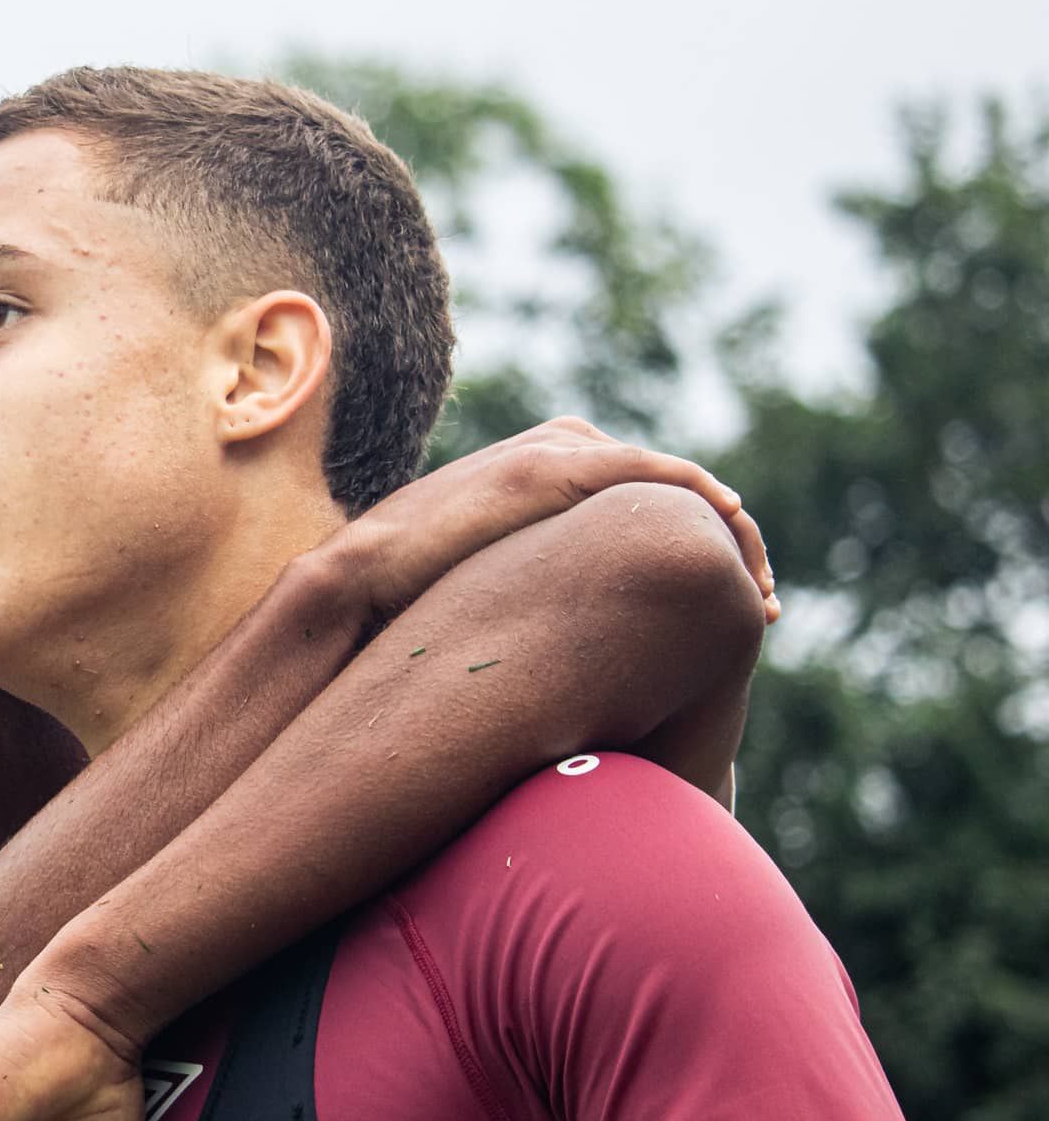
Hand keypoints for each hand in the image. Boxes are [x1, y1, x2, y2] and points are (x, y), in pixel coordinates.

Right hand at [291, 416, 777, 629]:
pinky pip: (653, 471)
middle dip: (725, 538)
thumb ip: (527, 604)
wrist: (355, 587)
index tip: (734, 604)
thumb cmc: (406, 608)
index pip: (641, 499)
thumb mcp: (484, 600)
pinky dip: (700, 491)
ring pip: (673, 478)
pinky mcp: (551, 468)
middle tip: (764, 599)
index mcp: (538, 481)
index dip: (694, 544)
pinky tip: (733, 524)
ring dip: (728, 527)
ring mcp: (551, 454)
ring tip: (761, 582)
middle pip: (670, 484)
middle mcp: (552, 453)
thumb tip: (551, 667)